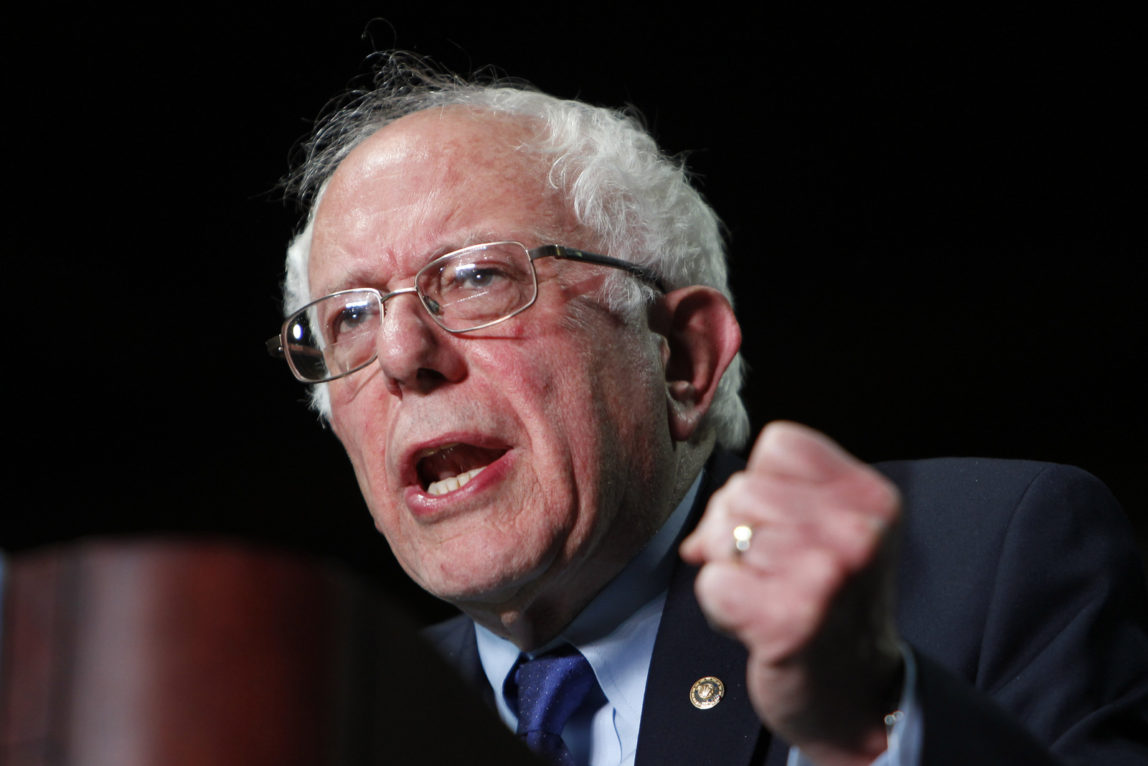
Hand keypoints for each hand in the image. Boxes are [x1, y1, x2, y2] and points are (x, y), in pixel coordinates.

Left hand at [680, 422, 902, 765]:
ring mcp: (826, 575)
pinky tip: (756, 626)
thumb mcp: (829, 535)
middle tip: (771, 575)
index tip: (782, 527)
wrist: (857, 696)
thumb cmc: (833, 608)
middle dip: (735, 531)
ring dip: (730, 571)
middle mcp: (857, 531)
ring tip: (768, 600)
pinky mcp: (790, 620)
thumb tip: (700, 525)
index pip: (779, 444)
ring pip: (723, 533)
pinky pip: (712, 582)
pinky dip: (719, 607)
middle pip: (741, 488)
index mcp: (870, 498)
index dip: (762, 483)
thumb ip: (774, 502)